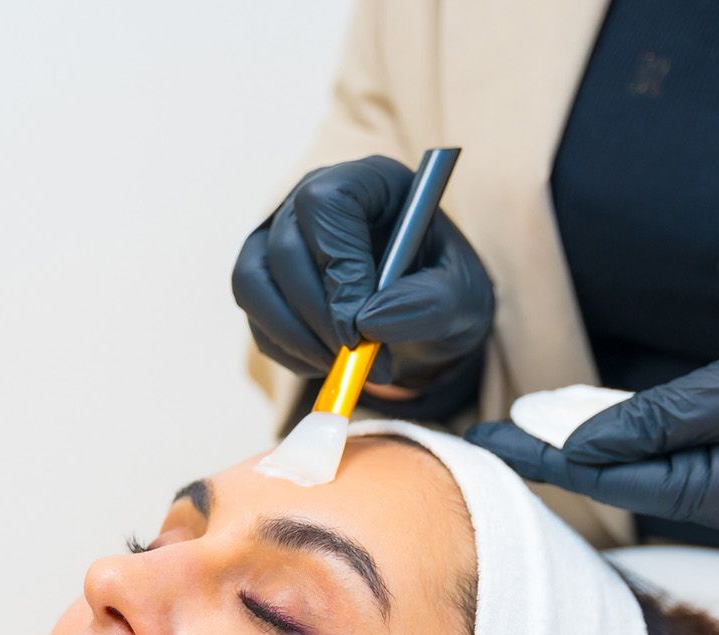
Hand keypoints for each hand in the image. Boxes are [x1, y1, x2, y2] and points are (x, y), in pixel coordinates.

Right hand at [231, 155, 493, 390]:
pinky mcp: (263, 282)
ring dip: (295, 337)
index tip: (361, 325)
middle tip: (358, 361)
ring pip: (254, 282)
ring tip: (346, 369)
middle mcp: (312, 200)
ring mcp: (278, 238)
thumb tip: (369, 323)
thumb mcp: (464, 297)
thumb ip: (433, 303)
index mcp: (367, 181)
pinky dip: (289, 352)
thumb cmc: (444, 291)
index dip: (337, 265)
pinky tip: (330, 364)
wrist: (425, 314)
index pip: (327, 204)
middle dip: (319, 316)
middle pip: (285, 247)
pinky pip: (255, 318)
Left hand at [465, 311, 718, 528]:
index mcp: (713, 492)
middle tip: (483, 434)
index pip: (606, 477)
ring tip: (515, 428)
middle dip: (545, 455)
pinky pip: (658, 446)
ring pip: (630, 462)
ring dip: (574, 443)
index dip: (543, 457)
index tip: (490, 439)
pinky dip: (615, 430)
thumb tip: (585, 441)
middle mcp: (710, 495)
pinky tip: (577, 418)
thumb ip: (660, 417)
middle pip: (609, 476)